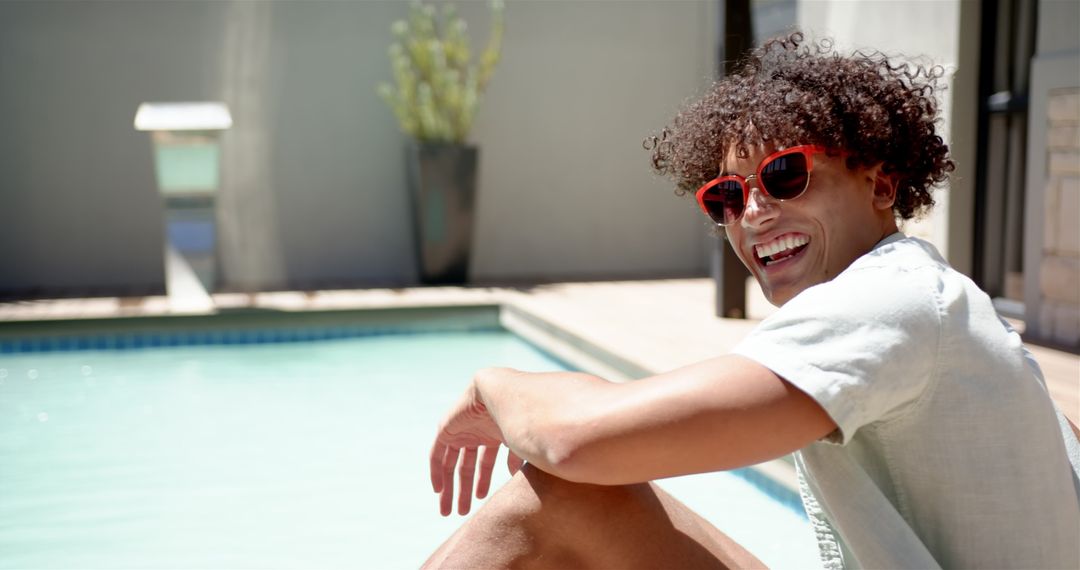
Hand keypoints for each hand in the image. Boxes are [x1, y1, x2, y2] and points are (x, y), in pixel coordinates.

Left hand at [430, 372, 524, 515]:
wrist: (503, 394)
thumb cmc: (519, 418)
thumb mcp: (521, 444)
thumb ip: (518, 460)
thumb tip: (515, 477)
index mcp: (494, 434)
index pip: (486, 463)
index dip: (483, 481)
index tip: (482, 500)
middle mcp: (477, 432)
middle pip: (467, 466)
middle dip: (465, 490)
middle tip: (463, 512)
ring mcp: (461, 430)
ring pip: (453, 463)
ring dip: (451, 486)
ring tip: (449, 511)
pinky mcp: (446, 428)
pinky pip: (437, 454)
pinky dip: (436, 472)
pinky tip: (438, 490)